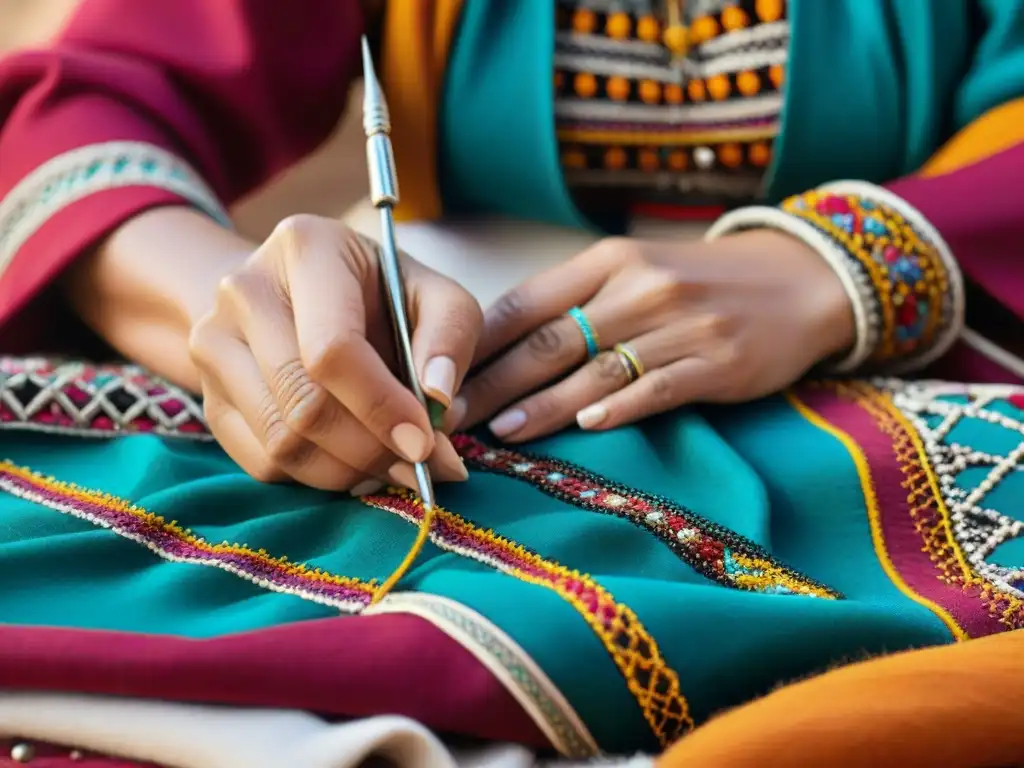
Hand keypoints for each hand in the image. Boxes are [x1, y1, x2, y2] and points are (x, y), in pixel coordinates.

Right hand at [188, 215, 482, 491]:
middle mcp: (245, 291)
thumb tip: (438, 399)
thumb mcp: (432, 293)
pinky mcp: (209, 395)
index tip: (425, 444)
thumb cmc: (379, 292)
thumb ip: (450, 335)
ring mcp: (214, 344)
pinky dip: (319, 477)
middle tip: (422, 466)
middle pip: (303, 402)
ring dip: (349, 472)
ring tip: (395, 466)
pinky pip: (262, 463)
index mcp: (305, 248)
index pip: (332, 349)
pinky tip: (355, 462)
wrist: (301, 293)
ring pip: (281, 441)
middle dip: (372, 449)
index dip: (381, 407)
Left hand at [453, 230, 853, 441]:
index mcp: (608, 261)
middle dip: (495, 383)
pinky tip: (588, 427)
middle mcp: (640, 288)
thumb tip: (500, 345)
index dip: (479, 344)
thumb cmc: (697, 282)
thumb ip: (573, 300)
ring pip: (596, 370)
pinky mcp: (717, 363)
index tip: (440, 375)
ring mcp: (680, 326)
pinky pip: (658, 387)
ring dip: (544, 405)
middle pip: (551, 341)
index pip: (527, 302)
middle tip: (453, 415)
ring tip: (501, 432)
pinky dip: (621, 408)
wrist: (796, 281)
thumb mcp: (633, 269)